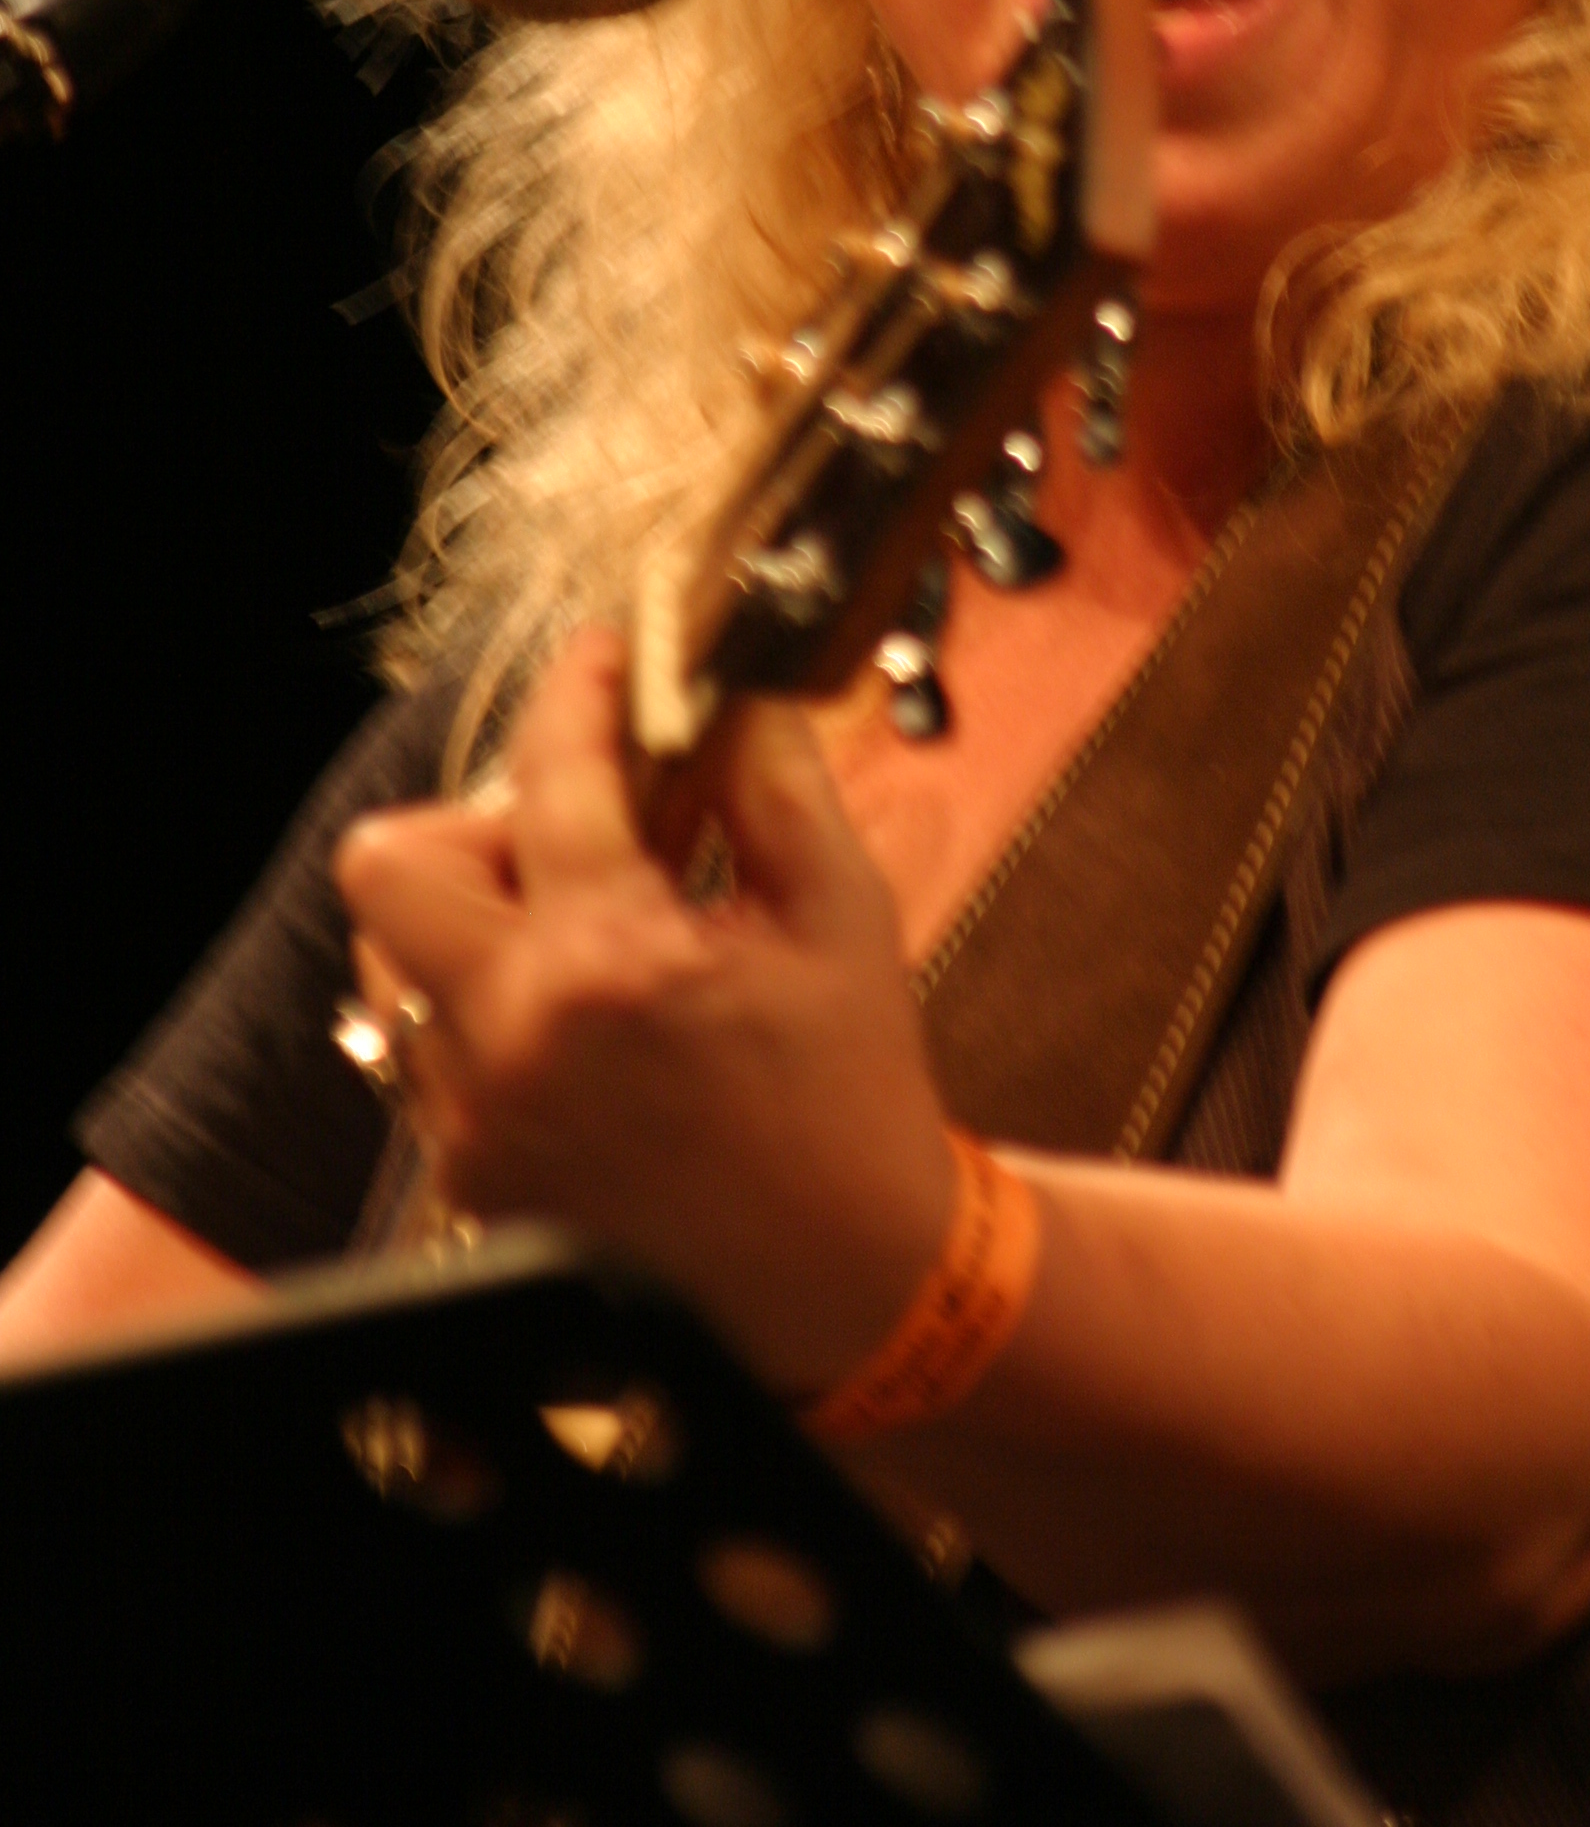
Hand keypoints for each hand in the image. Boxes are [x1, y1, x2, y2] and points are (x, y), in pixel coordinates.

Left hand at [333, 628, 956, 1396]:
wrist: (845, 1282)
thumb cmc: (851, 1092)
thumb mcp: (840, 913)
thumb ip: (775, 780)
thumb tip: (727, 686)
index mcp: (612, 964)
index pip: (549, 777)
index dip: (578, 691)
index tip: (607, 657)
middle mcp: (514, 1042)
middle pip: (392, 864)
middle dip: (477, 817)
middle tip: (574, 831)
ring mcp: (474, 1120)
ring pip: (389, 953)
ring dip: (467, 910)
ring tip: (577, 922)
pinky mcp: (464, 1175)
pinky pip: (420, 1042)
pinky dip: (479, 998)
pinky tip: (575, 1012)